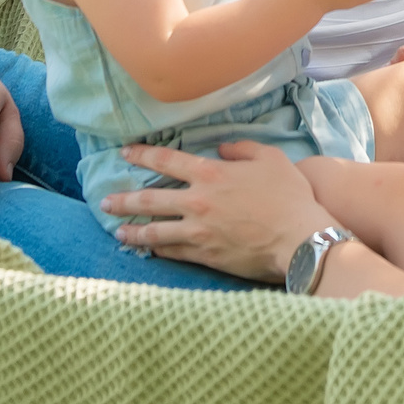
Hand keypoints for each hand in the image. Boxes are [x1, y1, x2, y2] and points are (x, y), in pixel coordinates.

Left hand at [101, 140, 336, 279]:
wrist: (298, 238)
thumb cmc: (288, 196)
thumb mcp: (270, 158)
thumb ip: (242, 148)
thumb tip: (223, 148)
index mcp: (210, 174)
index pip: (166, 160)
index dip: (142, 154)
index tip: (124, 153)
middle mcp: (197, 201)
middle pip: (150, 198)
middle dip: (124, 198)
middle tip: (105, 201)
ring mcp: (198, 231)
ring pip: (155, 230)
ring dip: (133, 229)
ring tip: (118, 230)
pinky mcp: (205, 255)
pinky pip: (172, 252)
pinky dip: (156, 249)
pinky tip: (148, 249)